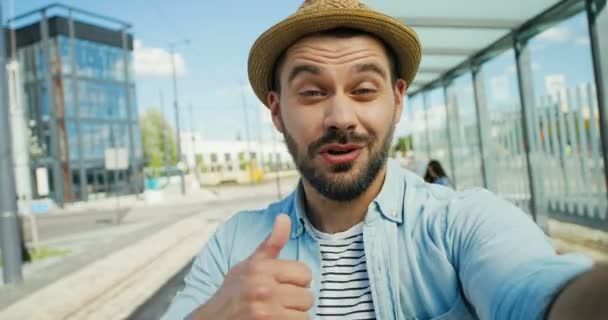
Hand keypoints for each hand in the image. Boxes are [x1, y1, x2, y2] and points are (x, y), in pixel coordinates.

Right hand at [193, 214, 313, 319]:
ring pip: (304, 314)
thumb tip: (285, 218)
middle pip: (307, 296)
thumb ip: (272, 243)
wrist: (213, 319)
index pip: (305, 273)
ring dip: (294, 316)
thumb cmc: (234, 292)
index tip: (285, 284)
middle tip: (279, 301)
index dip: (298, 280)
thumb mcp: (250, 263)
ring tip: (278, 312)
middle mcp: (263, 289)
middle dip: (296, 300)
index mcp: (261, 269)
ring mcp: (266, 312)